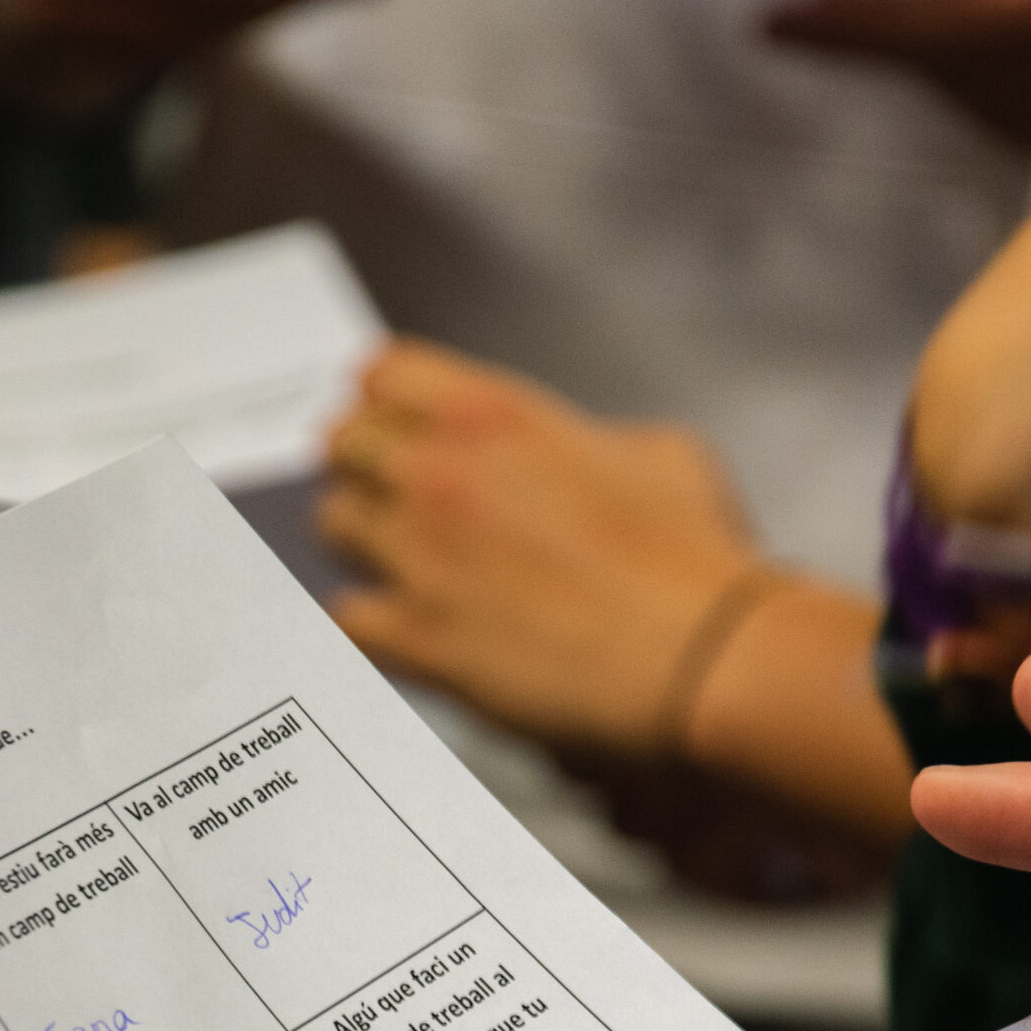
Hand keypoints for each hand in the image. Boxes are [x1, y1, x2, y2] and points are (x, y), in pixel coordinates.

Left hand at [320, 339, 910, 841]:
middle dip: (364, 462)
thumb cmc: (692, 556)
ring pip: (334, 524)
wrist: (696, 658)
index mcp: (494, 414)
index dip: (386, 396)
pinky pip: (349, 617)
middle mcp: (440, 475)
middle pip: (343, 444)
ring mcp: (420, 558)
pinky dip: (368, 619)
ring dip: (360, 535)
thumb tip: (582, 454)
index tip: (391, 416)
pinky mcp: (418, 639)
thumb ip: (592, 439)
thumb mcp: (660, 451)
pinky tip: (396, 623)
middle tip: (386, 487)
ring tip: (391, 555)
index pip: (382, 372)